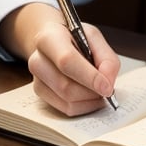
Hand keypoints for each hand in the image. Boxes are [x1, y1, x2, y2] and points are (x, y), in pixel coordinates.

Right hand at [0, 3, 119, 115]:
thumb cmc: (74, 37)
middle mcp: (38, 60)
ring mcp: (37, 79)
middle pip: (66, 86)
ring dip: (89, 101)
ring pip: (66, 101)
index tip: (107, 87)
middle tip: (108, 88)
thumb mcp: (94, 37)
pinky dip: (83, 106)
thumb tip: (108, 82)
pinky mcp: (40, 93)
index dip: (89, 77)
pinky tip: (90, 96)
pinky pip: (65, 109)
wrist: (53, 39)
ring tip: (99, 90)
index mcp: (49, 38)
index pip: (67, 61)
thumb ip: (106, 58)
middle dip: (92, 92)